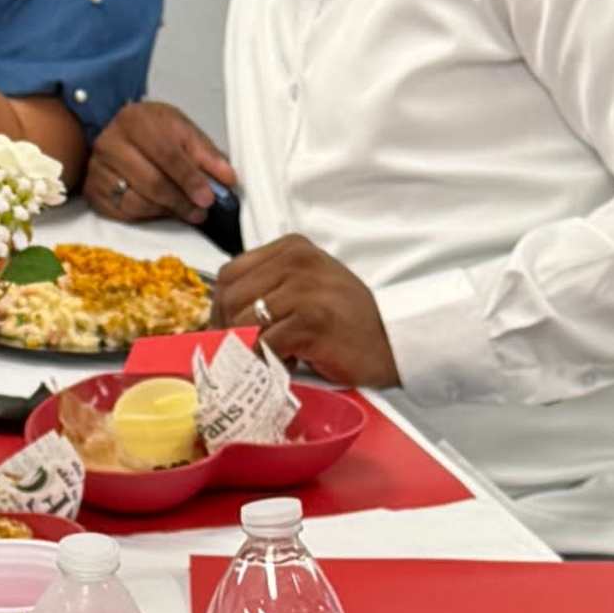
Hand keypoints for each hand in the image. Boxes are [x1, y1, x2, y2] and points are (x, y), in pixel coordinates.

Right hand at [84, 96, 236, 221]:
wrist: (123, 132)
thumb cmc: (156, 132)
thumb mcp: (183, 132)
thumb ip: (207, 155)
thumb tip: (227, 178)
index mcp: (134, 120)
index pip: (166, 154)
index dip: (190, 179)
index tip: (208, 198)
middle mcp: (109, 142)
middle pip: (151, 182)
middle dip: (181, 201)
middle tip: (200, 211)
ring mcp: (97, 168)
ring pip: (136, 202)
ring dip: (166, 211)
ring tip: (185, 211)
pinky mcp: (93, 190)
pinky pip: (122, 213)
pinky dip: (146, 216)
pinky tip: (160, 209)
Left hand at [213, 234, 396, 389]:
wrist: (392, 342)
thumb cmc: (348, 321)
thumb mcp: (306, 288)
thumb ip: (268, 289)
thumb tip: (220, 315)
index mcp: (291, 248)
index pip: (229, 273)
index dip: (221, 308)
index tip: (229, 331)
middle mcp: (296, 261)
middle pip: (230, 297)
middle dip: (230, 332)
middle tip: (245, 353)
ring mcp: (304, 289)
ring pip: (243, 321)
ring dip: (250, 348)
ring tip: (272, 357)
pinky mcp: (311, 320)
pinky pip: (265, 344)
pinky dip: (268, 361)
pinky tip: (288, 363)